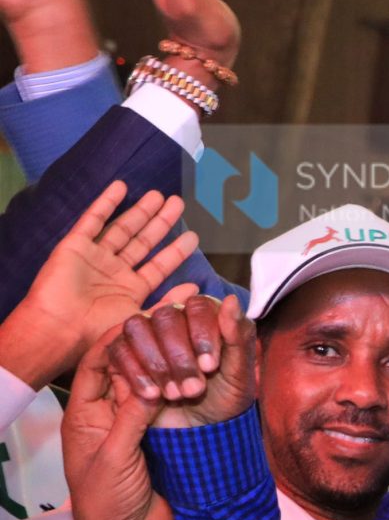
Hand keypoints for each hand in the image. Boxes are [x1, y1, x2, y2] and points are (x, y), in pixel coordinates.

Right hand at [0, 181, 201, 387]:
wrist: (60, 329)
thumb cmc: (98, 332)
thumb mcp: (141, 318)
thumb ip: (169, 301)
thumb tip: (197, 288)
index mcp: (131, 290)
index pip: (160, 265)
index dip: (176, 250)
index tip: (194, 236)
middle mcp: (114, 271)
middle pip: (143, 241)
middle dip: (161, 222)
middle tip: (178, 203)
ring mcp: (94, 257)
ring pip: (122, 228)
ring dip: (140, 211)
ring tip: (159, 195)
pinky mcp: (74, 246)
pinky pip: (93, 220)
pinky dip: (106, 203)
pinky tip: (121, 187)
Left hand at [62, 329, 174, 519]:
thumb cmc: (107, 502)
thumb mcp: (116, 456)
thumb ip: (132, 418)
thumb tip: (153, 384)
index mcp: (85, 414)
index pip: (97, 365)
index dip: (117, 342)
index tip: (143, 320)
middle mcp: (108, 413)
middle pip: (125, 369)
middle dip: (147, 348)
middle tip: (172, 328)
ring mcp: (133, 424)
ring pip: (150, 383)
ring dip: (169, 368)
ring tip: (191, 349)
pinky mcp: (158, 437)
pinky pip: (168, 405)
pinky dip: (181, 389)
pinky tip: (199, 375)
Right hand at [105, 291, 259, 427]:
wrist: (202, 431)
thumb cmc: (225, 399)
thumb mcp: (241, 374)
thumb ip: (239, 338)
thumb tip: (230, 300)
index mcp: (206, 318)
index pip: (197, 306)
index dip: (202, 333)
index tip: (210, 366)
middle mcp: (174, 320)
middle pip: (165, 316)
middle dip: (179, 355)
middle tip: (194, 389)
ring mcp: (146, 336)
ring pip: (137, 328)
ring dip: (157, 363)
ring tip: (175, 395)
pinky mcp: (124, 355)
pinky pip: (117, 350)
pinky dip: (135, 373)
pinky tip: (153, 395)